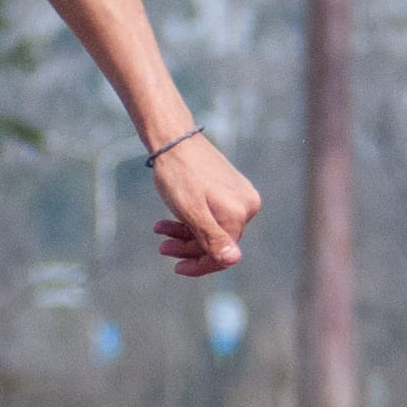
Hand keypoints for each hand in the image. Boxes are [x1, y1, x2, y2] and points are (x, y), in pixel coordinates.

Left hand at [151, 136, 260, 275]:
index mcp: (240, 213)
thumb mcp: (191, 211)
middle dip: (188, 247)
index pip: (224, 254)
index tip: (177, 267)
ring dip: (184, 234)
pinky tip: (166, 221)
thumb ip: (211, 236)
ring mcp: (238, 196)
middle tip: (162, 246)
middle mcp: (246, 205)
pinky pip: (211, 214)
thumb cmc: (178, 176)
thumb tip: (233, 259)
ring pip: (211, 227)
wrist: (173, 139)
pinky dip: (189, 220)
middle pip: (217, 240)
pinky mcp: (228, 189)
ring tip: (159, 230)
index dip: (200, 265)